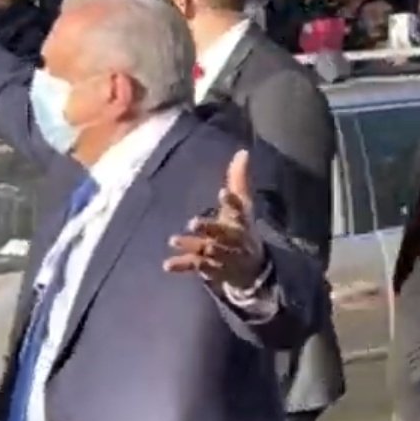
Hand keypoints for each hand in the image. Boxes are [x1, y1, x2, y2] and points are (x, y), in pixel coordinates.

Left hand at [163, 151, 264, 290]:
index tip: (223, 192)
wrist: (252, 269)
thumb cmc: (242, 229)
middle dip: (209, 228)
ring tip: (173, 239)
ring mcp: (222, 255)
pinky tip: (167, 265)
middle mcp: (233, 238)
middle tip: (193, 222)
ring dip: (191, 245)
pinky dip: (182, 266)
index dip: (231, 202)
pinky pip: (196, 266)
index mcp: (241, 221)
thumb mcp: (243, 205)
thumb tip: (243, 151)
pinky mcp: (211, 268)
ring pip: (207, 250)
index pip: (238, 209)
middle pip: (222, 233)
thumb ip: (238, 180)